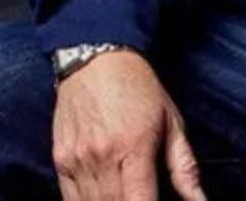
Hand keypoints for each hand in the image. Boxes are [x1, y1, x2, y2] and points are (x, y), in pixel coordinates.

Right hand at [51, 49, 207, 200]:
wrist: (96, 59)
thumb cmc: (138, 88)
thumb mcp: (172, 123)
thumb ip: (185, 168)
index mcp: (133, 147)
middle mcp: (101, 156)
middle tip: (142, 199)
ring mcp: (77, 160)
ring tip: (126, 196)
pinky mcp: (61, 160)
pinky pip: (70, 199)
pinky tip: (103, 198)